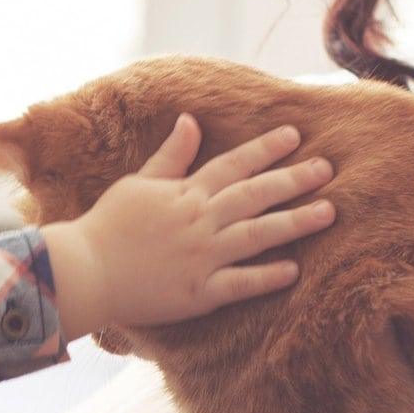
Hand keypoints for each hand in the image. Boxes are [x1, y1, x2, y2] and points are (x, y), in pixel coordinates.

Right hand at [41, 115, 336, 333]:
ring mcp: (202, 256)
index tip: (294, 135)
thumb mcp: (139, 182)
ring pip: (257, 235)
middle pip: (255, 195)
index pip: (233, 164)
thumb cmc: (108, 226)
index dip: (265, 148)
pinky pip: (239, 283)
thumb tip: (191, 120)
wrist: (85, 271)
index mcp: (186, 193)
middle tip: (328, 168)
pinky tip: (294, 270)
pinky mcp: (199, 292)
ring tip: (328, 213)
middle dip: (294, 179)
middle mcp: (200, 220)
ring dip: (295, 223)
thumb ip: (171, 156)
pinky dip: (266, 277)